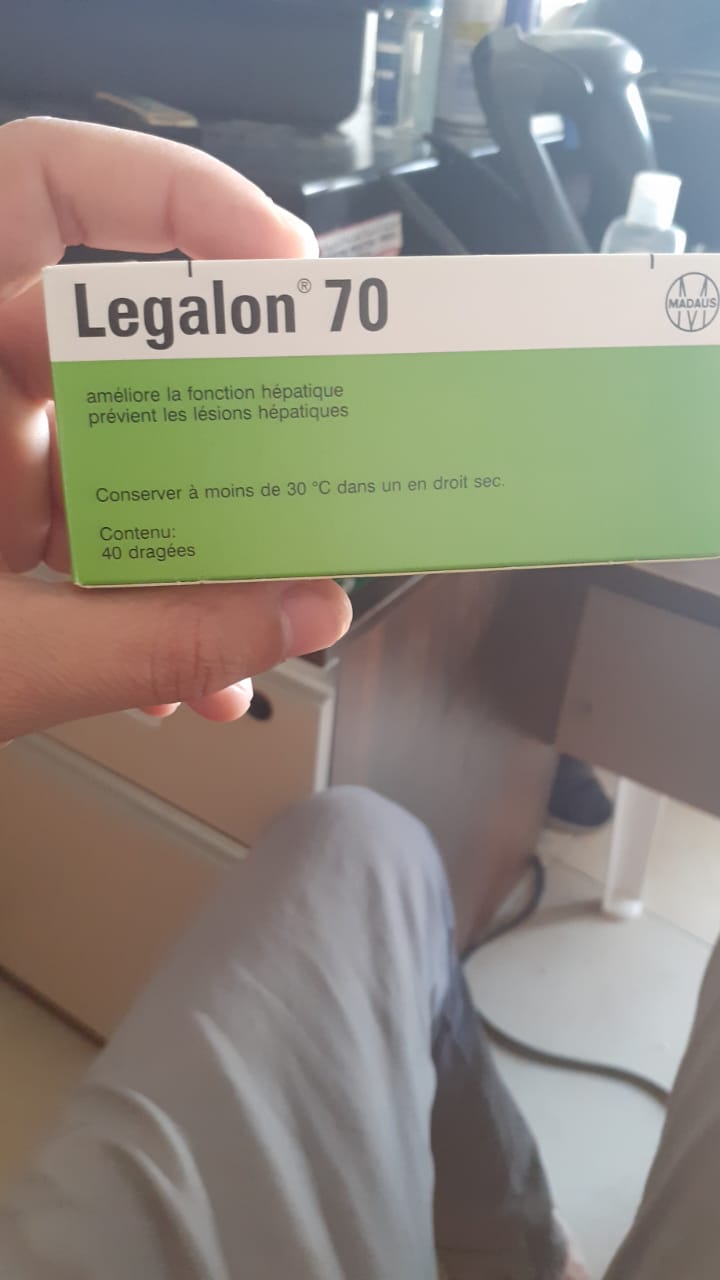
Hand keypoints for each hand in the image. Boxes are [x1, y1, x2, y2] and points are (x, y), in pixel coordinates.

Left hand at [0, 118, 350, 740]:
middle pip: (131, 349)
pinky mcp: (9, 538)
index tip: (277, 261)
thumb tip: (296, 615)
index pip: (43, 193)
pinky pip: (110, 545)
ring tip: (272, 597)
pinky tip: (198, 673)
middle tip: (318, 437)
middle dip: (239, 402)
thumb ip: (151, 640)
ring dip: (213, 538)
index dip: (172, 197)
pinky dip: (164, 606)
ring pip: (135, 464)